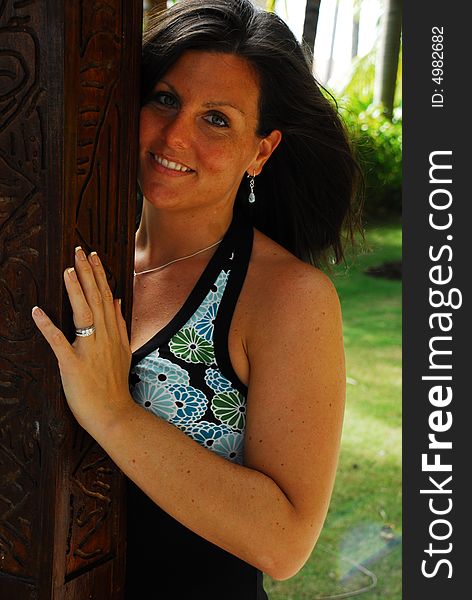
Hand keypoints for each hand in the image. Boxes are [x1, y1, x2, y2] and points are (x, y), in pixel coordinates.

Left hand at [32, 247, 132, 434]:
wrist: (114, 414)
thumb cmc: (115, 385)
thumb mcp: (124, 351)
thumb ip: (121, 325)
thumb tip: (118, 302)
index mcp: (114, 333)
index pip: (107, 297)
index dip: (99, 276)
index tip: (92, 256)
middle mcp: (104, 337)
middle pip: (96, 300)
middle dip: (87, 274)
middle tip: (78, 252)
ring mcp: (89, 350)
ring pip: (83, 315)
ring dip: (75, 292)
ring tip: (68, 270)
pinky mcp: (73, 365)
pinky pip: (59, 343)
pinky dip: (48, 327)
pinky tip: (37, 311)